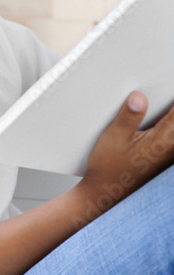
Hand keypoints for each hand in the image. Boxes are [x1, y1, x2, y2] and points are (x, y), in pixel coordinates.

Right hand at [81, 90, 173, 211]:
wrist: (106, 195)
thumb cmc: (108, 169)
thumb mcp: (112, 138)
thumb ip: (128, 117)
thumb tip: (139, 97)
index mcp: (163, 139)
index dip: (173, 95)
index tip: (169, 79)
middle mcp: (172, 147)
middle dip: (171, 107)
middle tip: (163, 89)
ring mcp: (170, 154)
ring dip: (169, 116)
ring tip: (158, 105)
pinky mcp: (166, 158)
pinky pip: (171, 137)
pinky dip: (167, 126)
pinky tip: (157, 121)